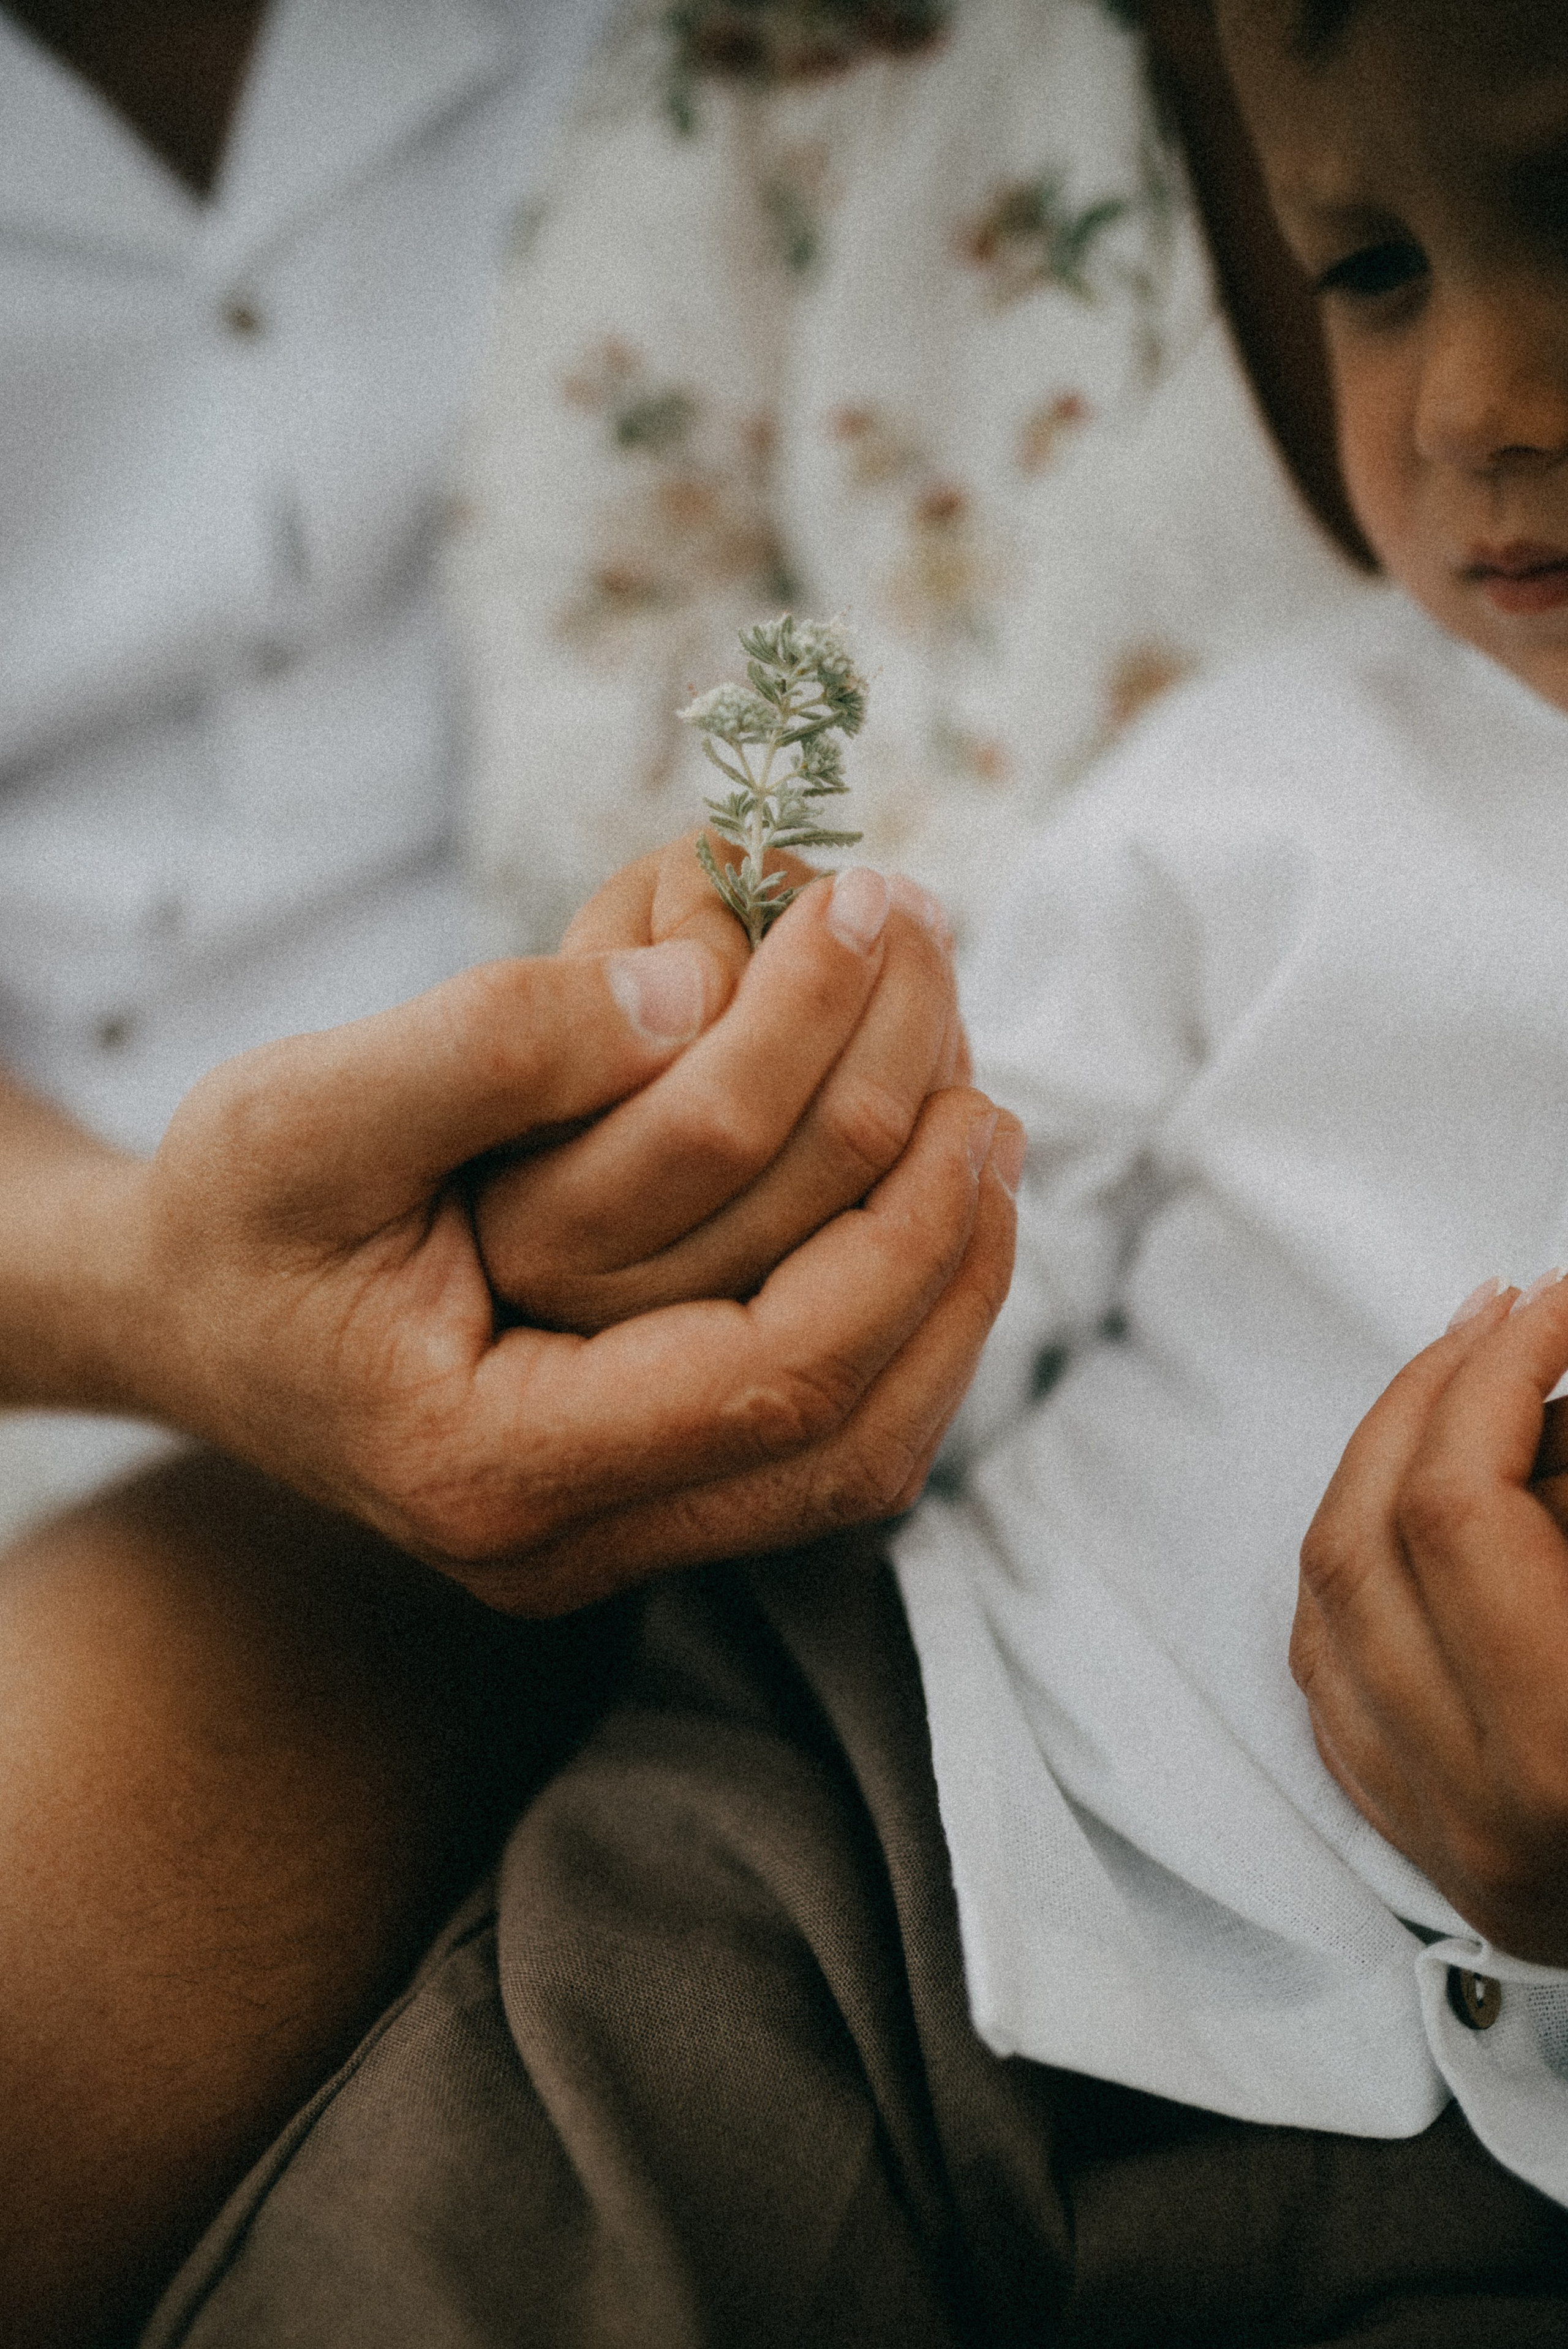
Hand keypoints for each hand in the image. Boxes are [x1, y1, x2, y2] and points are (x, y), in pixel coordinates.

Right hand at [77, 908, 1013, 1615]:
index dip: (893, 1234)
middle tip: (991, 1097)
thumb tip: (694, 996)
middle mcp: (563, 1542)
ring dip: (941, 1302)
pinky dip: (891, 1327)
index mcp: (485, 1465)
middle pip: (842, 1438)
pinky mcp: (638, 1494)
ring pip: (852, 1463)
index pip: (770, 1381)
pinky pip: (815, 1442)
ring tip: (982, 1145)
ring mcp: (609, 1538)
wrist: (184, 1313)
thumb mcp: (303, 1106)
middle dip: (943, 1258)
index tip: (957, 1085)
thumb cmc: (233, 1213)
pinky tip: (913, 1211)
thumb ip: (486, 1047)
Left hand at [1292, 1277, 1567, 1960]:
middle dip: (1428, 1397)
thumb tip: (1564, 1381)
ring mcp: (1442, 1832)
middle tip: (1506, 1314)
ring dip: (1378, 1466)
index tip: (1560, 1302)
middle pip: (1365, 1539)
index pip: (1458, 1511)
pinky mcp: (1432, 1845)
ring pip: (1324, 1601)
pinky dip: (1360, 1569)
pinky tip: (1415, 1500)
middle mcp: (1484, 1803)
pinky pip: (1334, 1677)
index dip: (1500, 1374)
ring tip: (1466, 1380)